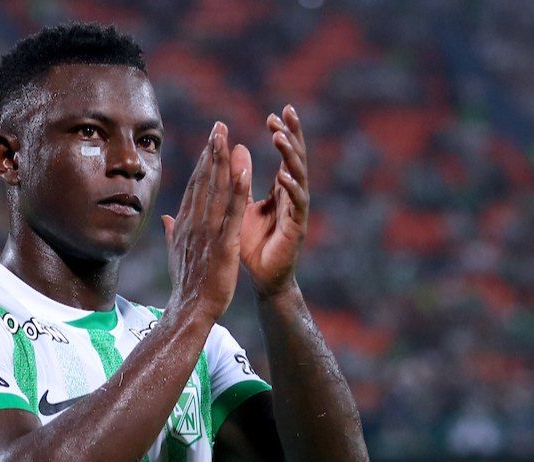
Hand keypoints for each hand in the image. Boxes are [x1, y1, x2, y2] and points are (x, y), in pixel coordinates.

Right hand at [162, 122, 250, 324]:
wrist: (189, 310)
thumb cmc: (186, 286)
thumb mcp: (175, 254)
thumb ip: (171, 232)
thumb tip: (165, 217)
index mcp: (186, 224)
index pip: (196, 187)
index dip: (203, 162)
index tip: (210, 141)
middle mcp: (195, 223)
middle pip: (204, 181)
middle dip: (212, 152)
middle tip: (219, 126)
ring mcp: (208, 232)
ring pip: (216, 191)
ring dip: (222, 162)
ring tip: (227, 137)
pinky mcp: (223, 244)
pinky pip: (231, 213)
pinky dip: (237, 191)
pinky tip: (243, 171)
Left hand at [237, 104, 309, 298]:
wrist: (261, 278)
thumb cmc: (251, 244)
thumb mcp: (240, 207)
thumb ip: (238, 182)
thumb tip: (234, 151)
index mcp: (280, 190)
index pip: (285, 156)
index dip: (283, 134)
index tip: (275, 113)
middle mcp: (292, 196)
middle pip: (296, 159)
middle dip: (293, 135)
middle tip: (287, 112)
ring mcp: (297, 212)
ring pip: (298, 177)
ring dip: (290, 156)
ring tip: (280, 137)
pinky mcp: (297, 228)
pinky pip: (297, 205)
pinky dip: (291, 189)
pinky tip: (284, 175)